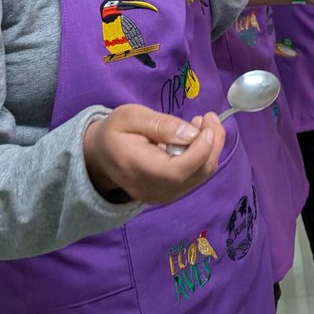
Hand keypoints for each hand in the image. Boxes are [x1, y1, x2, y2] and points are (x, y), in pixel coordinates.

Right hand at [83, 105, 225, 204]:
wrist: (101, 156)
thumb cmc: (115, 132)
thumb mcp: (131, 117)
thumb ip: (161, 124)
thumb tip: (192, 134)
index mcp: (137, 168)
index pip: (177, 171)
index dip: (200, 149)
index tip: (207, 123)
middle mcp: (151, 189)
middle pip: (195, 174)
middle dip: (212, 144)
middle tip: (210, 117)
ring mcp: (161, 196)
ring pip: (200, 176)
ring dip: (210, 149)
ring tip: (202, 124)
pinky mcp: (169, 194)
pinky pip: (195, 178)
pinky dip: (204, 157)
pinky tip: (196, 138)